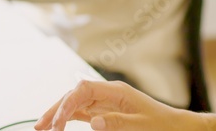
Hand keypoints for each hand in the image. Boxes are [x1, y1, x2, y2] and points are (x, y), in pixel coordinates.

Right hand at [35, 80, 203, 130]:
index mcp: (116, 91)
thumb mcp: (140, 125)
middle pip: (75, 95)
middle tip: (41, 126)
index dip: (67, 102)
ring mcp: (106, 101)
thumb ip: (116, 123)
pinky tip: (58, 124)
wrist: (174, 126)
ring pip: (75, 103)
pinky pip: (82, 111)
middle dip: (56, 108)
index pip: (84, 89)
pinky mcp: (105, 111)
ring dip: (59, 113)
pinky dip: (69, 118)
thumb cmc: (161, 124)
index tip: (58, 121)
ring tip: (43, 126)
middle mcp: (108, 93)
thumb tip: (92, 122)